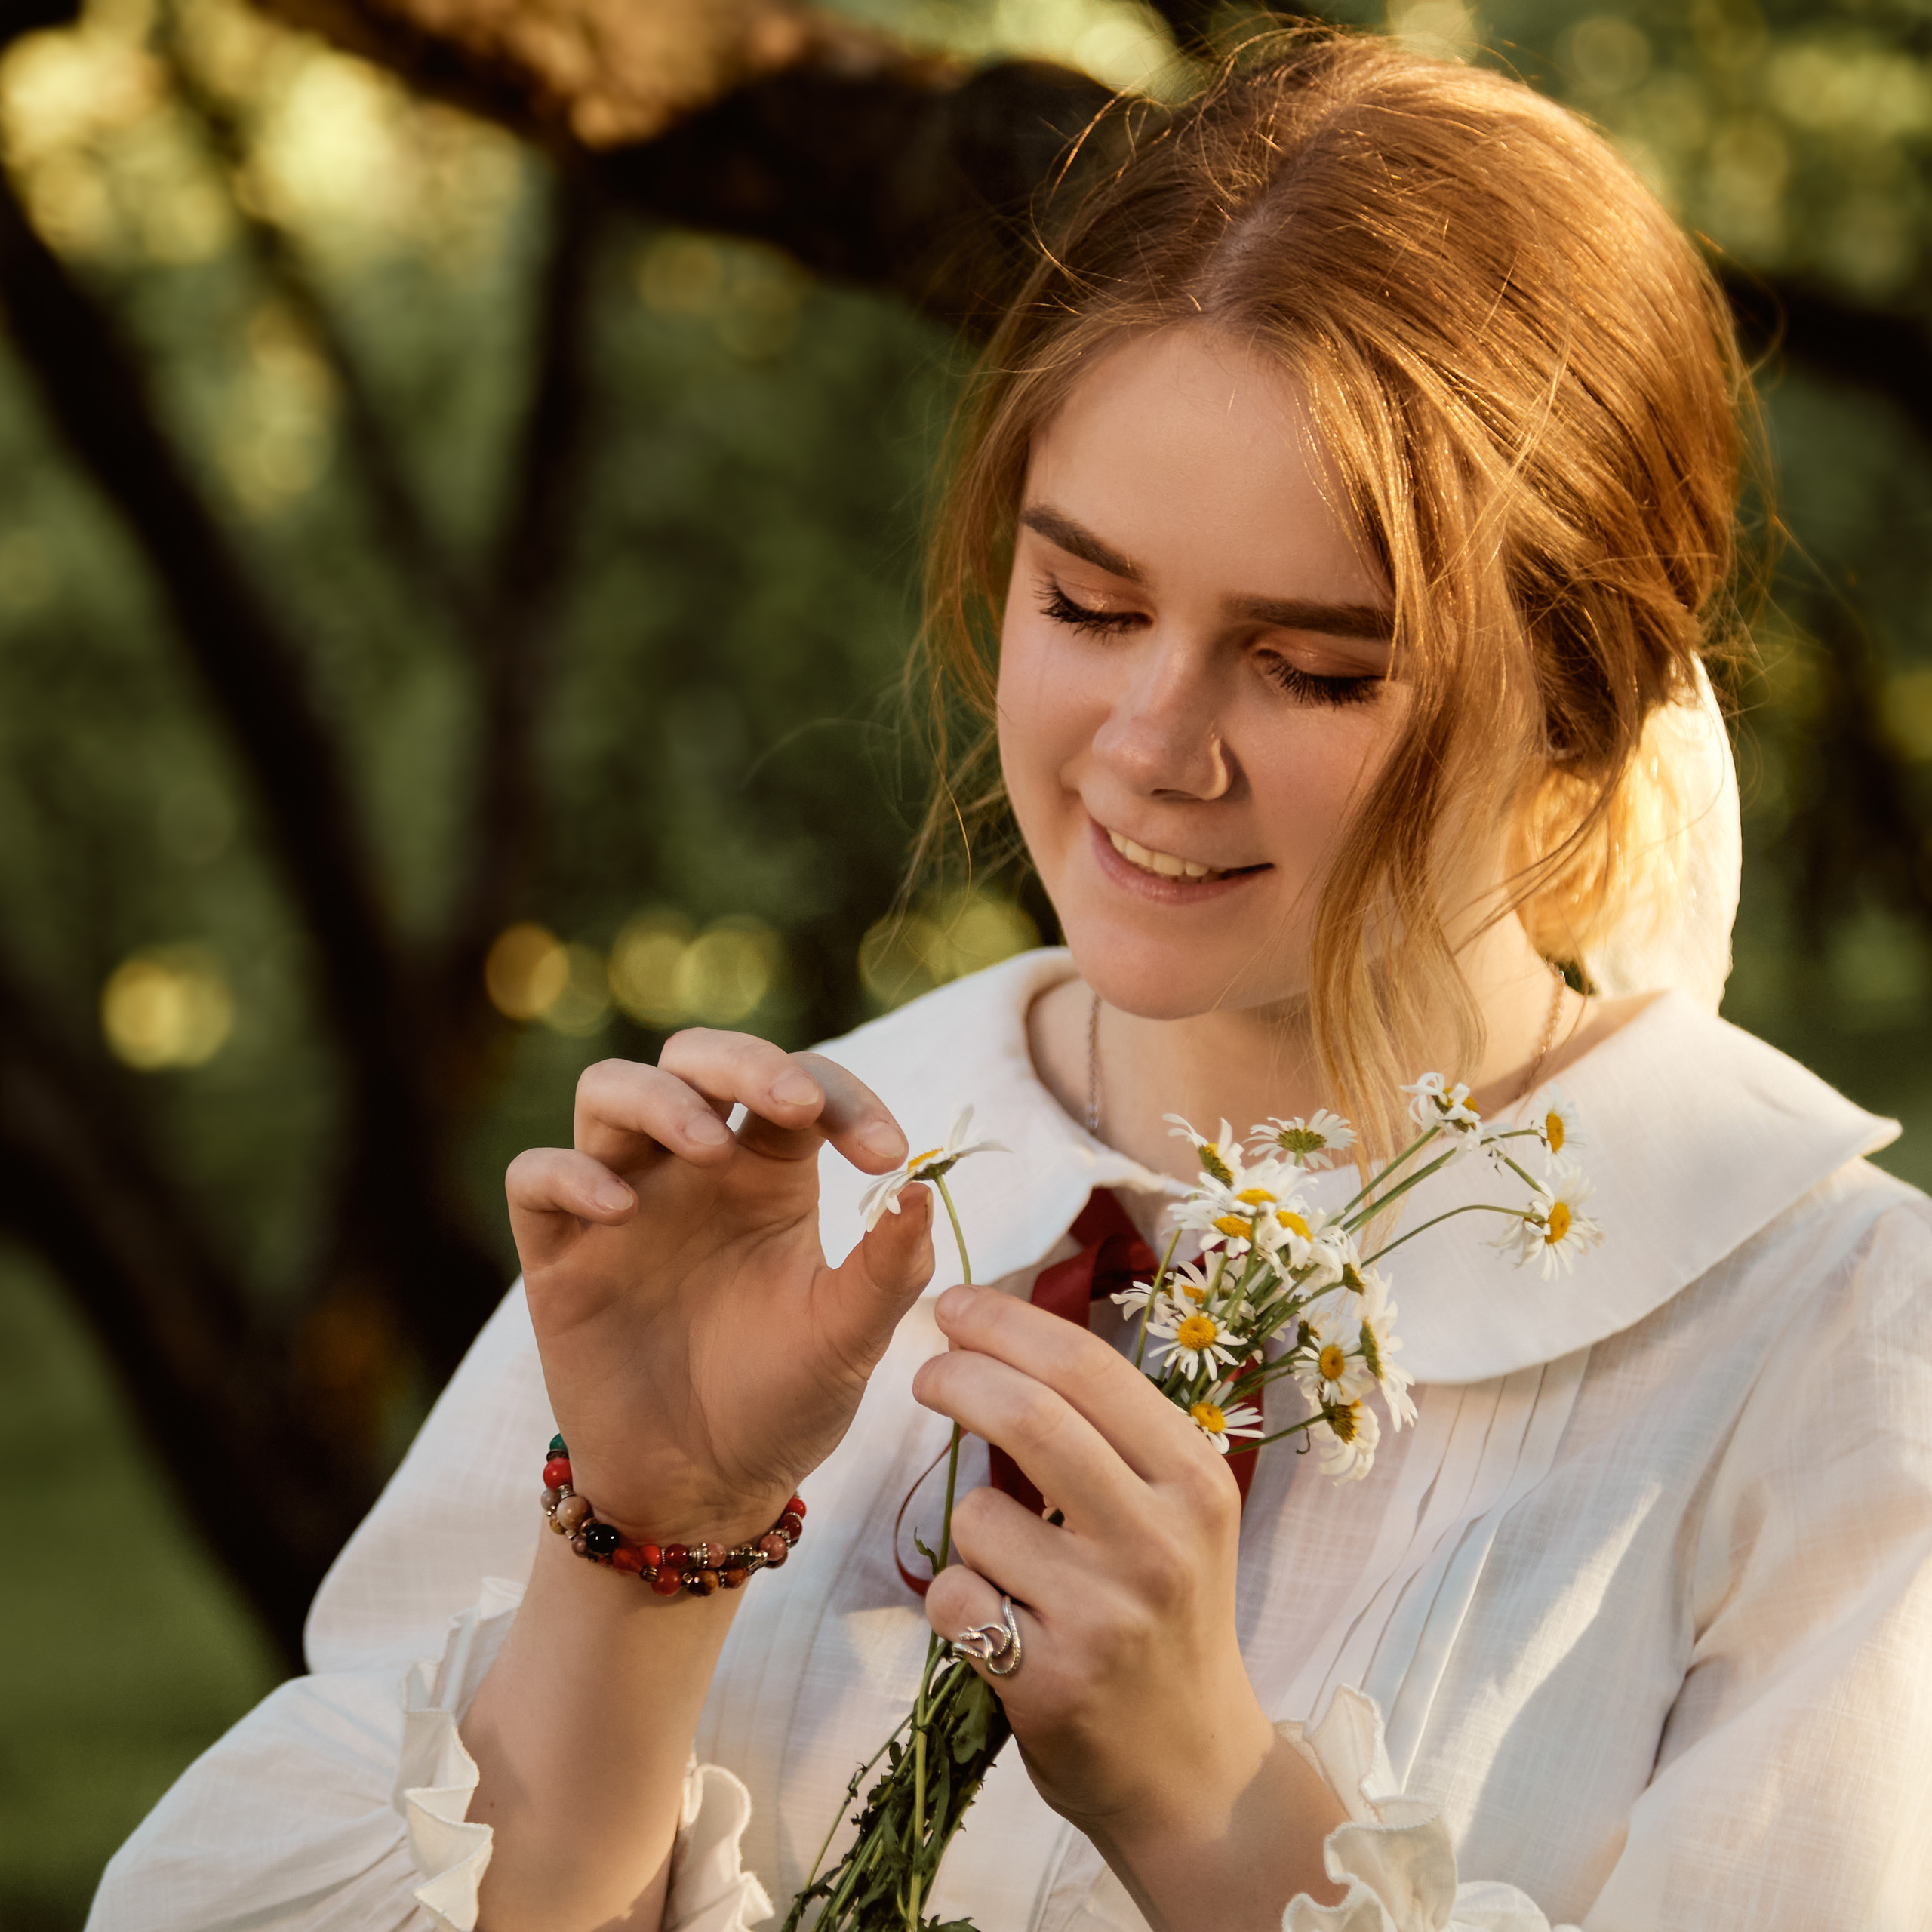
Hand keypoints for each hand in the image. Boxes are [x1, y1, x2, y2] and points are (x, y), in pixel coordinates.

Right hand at [506, 1030, 933, 1545]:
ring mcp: (620, 1202)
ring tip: (710, 1149)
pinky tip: (620, 1208)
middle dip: (743, 1060)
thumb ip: (890, 1267)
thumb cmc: (781, 1404)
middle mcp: (691, 1170)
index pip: (798, 1087)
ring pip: (610, 1088)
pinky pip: (534, 1177)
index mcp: (769, 1175)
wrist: (702, 1493)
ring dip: (660, 1099)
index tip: (889, 1155)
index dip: (843, 1097)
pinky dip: (569, 1174)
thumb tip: (924, 1188)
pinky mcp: (558, 1253)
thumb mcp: (849, 1340)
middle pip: (696, 1057)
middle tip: (794, 1104)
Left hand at [914, 1287, 1345, 1928]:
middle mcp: (1160, 1540)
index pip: (1087, 1369)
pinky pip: (955, 1597)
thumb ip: (1112, 1435)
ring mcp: (1107, 1614)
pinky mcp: (1052, 1681)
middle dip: (959, 1378)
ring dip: (969, 1524)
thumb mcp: (1177, 1514)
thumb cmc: (1169, 1616)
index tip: (955, 1306)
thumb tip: (1005, 1336)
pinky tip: (1001, 1625)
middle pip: (1031, 1417)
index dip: (1007, 1325)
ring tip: (1011, 1566)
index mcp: (1195, 1480)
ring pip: (978, 1515)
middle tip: (926, 1374)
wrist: (1194, 1769)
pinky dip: (955, 1598)